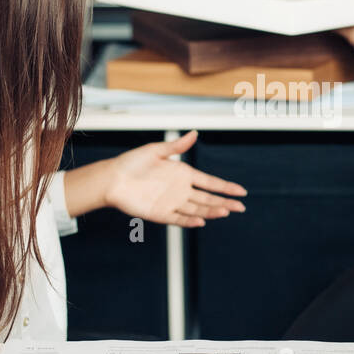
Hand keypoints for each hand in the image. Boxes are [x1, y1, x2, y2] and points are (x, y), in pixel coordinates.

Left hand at [104, 130, 246, 227]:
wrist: (112, 179)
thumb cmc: (132, 163)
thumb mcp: (156, 151)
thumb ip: (177, 146)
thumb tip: (194, 133)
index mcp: (183, 174)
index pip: (210, 182)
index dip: (226, 187)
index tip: (241, 192)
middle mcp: (181, 190)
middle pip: (208, 198)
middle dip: (225, 202)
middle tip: (241, 206)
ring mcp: (172, 203)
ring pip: (197, 209)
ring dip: (212, 211)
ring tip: (226, 211)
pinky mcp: (161, 214)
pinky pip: (179, 219)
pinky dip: (190, 221)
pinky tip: (202, 221)